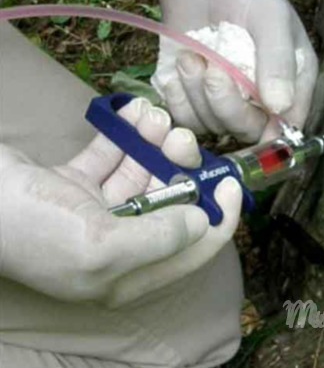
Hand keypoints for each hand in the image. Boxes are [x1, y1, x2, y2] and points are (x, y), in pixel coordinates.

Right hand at [0, 98, 241, 306]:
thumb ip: (159, 239)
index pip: (191, 250)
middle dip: (180, 167)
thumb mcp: (100, 247)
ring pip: (142, 174)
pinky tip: (133, 112)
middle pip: (169, 204)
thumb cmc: (30, 228)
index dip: (219, 218)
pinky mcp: (75, 181)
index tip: (231, 182)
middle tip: (178, 136)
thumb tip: (201, 222)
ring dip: (154, 143)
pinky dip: (125, 135)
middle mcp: (116, 244)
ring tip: (154, 117)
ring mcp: (94, 211)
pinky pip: (112, 155)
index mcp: (125, 273)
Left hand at [152, 0, 317, 141]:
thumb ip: (277, 60)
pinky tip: (179, 68)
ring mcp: (224, 99)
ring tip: (192, 56)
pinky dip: (177, 99)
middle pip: (246, 130)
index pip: (286, 128)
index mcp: (291, 83)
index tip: (252, 122)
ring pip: (212, 125)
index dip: (270, 136)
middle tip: (212, 67)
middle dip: (225, 105)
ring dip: (197, 95)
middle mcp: (259, 98)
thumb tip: (281, 108)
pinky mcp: (192, 95)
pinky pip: (184, 117)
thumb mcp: (269, 17)